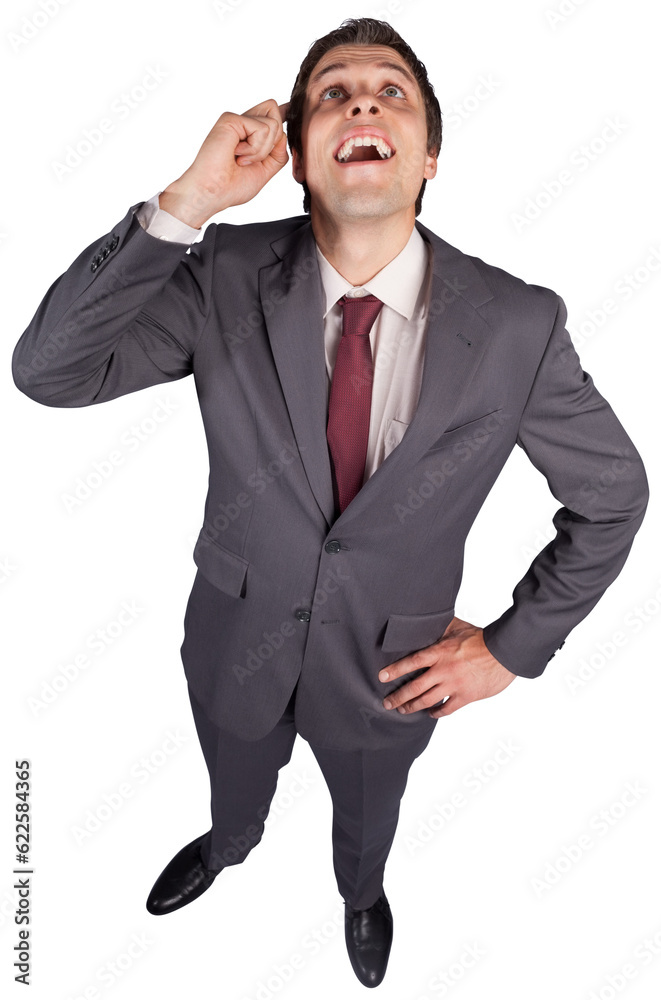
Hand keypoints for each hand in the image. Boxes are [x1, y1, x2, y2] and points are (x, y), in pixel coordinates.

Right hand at [160, 99, 289, 227]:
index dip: (282, 114)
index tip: (289, 109)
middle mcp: (242, 125)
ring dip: (262, 150)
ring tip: (241, 159)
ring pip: (273, 124)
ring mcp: (236, 120)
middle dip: (273, 142)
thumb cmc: (231, 187)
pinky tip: (237, 154)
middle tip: (251, 159)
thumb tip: (284, 134)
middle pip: (275, 112)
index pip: (271, 116)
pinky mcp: (231, 119)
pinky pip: (263, 129)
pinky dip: (255, 148)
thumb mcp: (264, 171)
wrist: (213, 193)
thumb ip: (277, 154)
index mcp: (248, 135)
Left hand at [378, 617, 515, 717]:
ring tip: (402, 710)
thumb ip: (440, 627)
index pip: (411, 662)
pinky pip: (446, 709)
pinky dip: (436, 713)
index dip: (394, 670)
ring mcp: (454, 685)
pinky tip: (430, 713)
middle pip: (414, 687)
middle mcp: (443, 671)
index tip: (382, 677)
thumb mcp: (457, 627)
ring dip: (412, 706)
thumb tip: (426, 620)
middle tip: (387, 703)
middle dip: (398, 697)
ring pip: (427, 700)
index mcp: (439, 652)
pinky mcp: (466, 696)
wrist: (504, 652)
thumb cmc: (481, 638)